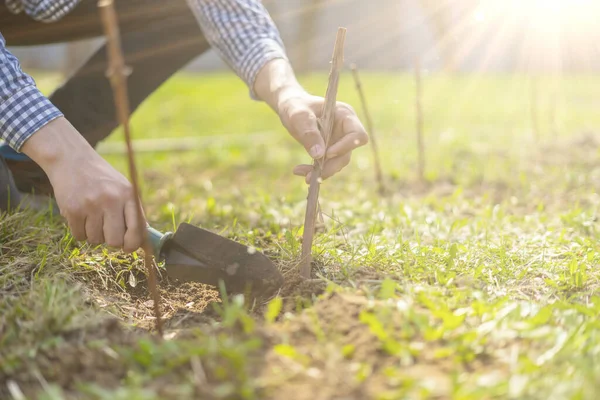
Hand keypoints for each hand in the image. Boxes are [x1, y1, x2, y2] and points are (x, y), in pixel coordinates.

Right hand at [21, 118, 143, 251]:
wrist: (72, 160)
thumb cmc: (102, 180)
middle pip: (115, 241)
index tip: (128, 247)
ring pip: (96, 240)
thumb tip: (142, 242)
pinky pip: (79, 236)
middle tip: (107, 231)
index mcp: (129, 195)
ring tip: (92, 216)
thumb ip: (133, 213)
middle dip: (111, 241)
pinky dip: (80, 231)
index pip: (137, 229)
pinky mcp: (73, 209)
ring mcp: (91, 205)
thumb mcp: (123, 189)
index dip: (133, 244)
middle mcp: (112, 199)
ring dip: (94, 234)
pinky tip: (80, 216)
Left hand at [278, 93, 368, 182]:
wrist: (290, 108)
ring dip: (321, 171)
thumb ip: (309, 132)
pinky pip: (327, 165)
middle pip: (346, 153)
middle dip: (330, 166)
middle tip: (311, 175)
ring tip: (301, 173)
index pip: (358, 135)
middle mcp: (345, 129)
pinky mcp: (330, 150)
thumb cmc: (296, 106)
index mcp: (345, 115)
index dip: (346, 146)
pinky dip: (314, 171)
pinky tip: (299, 171)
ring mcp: (339, 141)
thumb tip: (319, 154)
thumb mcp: (298, 116)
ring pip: (337, 163)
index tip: (327, 154)